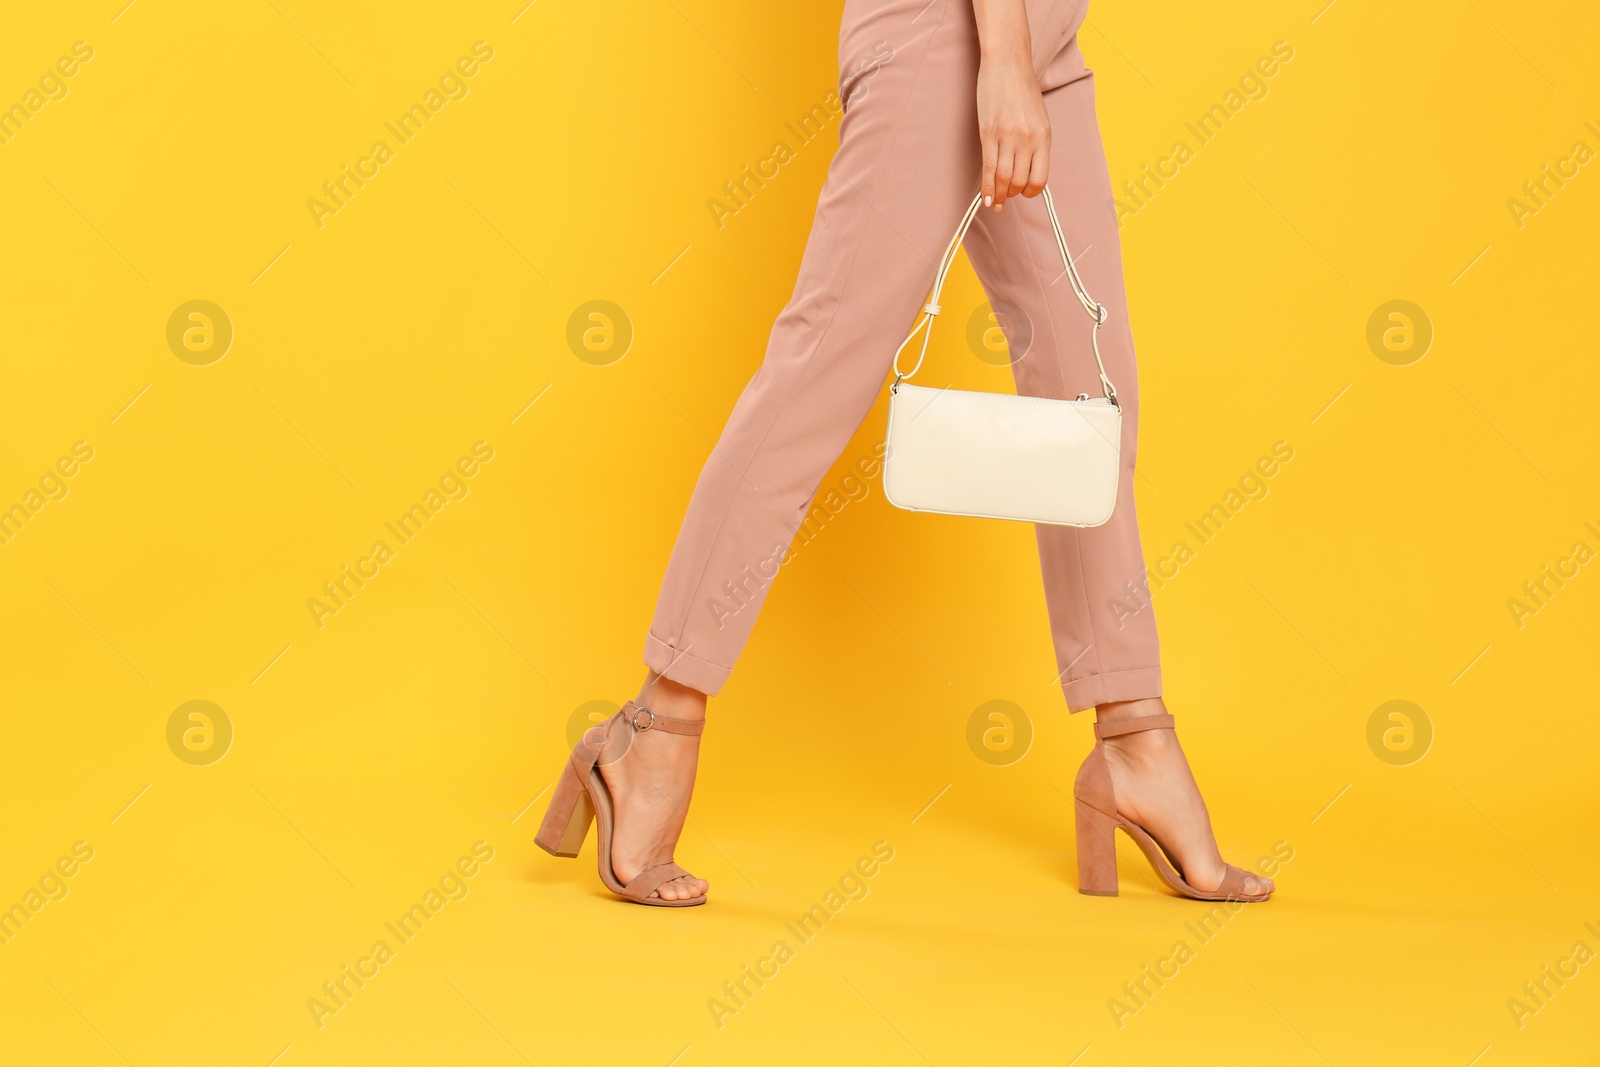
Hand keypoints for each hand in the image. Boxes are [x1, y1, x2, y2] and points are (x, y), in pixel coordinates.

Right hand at [976, 55, 1049, 211]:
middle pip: (1020, 182)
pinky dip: (986, 187)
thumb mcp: (1039, 118)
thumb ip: (1035, 143)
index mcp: (1044, 137)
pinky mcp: (988, 133)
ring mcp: (1007, 137)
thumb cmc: (1022, 89)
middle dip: (1012, 195)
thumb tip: (1028, 170)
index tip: (1025, 194)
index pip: (1040, 178)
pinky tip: (985, 198)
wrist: (1007, 63)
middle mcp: (1027, 139)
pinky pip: (988, 167)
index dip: (1031, 192)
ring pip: (1003, 178)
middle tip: (1006, 198)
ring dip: (998, 195)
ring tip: (995, 202)